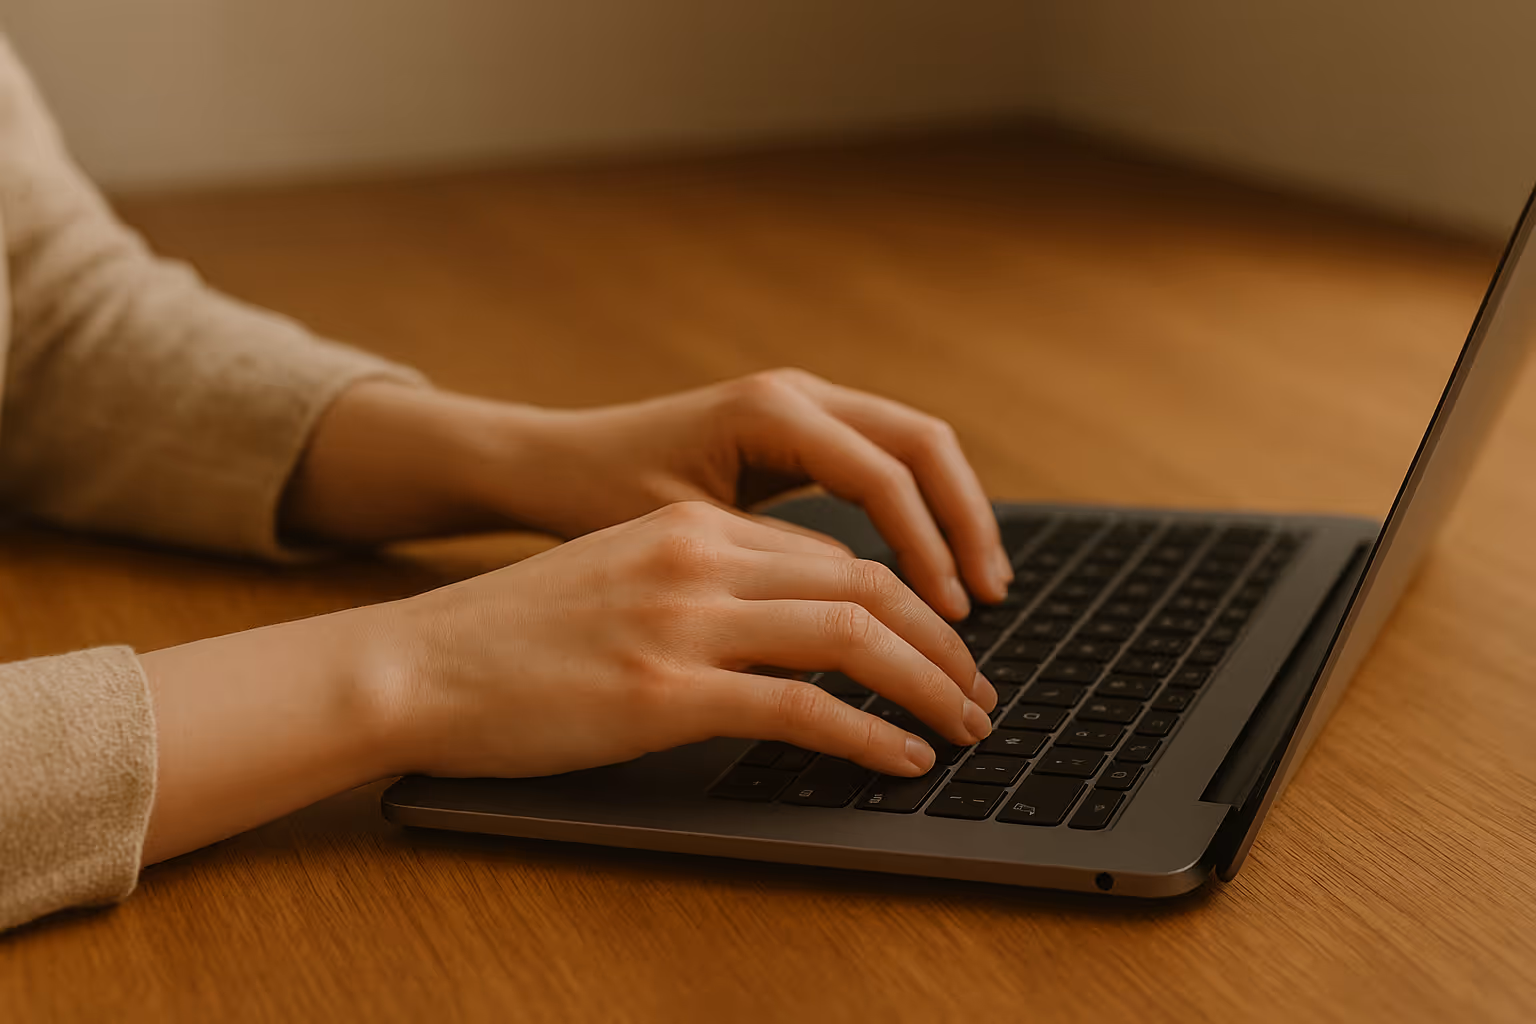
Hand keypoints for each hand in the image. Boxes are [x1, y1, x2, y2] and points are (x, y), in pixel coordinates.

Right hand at [375, 501, 996, 779]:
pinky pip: (802, 709)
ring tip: (965, 726)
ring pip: (851, 636)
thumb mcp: (618, 576)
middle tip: (978, 689)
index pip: (832, 554)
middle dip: (940, 640)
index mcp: (691, 527)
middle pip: (862, 585)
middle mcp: (699, 558)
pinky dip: (867, 735)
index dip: (905, 600)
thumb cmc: (512, 635)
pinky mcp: (666, 691)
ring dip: (927, 684)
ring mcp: (684, 622)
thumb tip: (787, 627)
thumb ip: (702, 584)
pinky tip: (901, 758)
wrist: (418, 663)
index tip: (939, 642)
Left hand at [478, 369, 1010, 619]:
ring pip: (914, 447)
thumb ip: (769, 567)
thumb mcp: (683, 540)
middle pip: (923, 443)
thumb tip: (856, 618)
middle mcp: (796, 392)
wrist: (550, 462)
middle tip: (988, 600)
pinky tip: (930, 568)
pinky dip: (918, 511)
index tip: (948, 618)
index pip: (882, 475)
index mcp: (768, 410)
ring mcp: (802, 403)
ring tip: (980, 591)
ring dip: (953, 516)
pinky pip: (884, 460)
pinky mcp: (800, 430)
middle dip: (966, 523)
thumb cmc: (596, 499)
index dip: (926, 549)